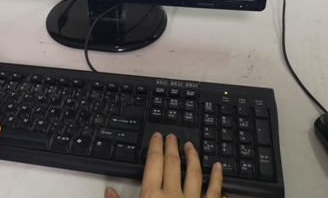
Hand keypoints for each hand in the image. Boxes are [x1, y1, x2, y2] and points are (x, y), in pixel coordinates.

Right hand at [105, 133, 222, 197]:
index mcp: (151, 197)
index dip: (155, 147)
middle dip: (172, 147)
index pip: (154, 163)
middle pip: (173, 164)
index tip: (157, 137)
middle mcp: (173, 196)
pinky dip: (217, 178)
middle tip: (172, 136)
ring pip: (194, 174)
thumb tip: (108, 192)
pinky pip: (215, 192)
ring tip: (191, 146)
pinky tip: (219, 167)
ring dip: (193, 157)